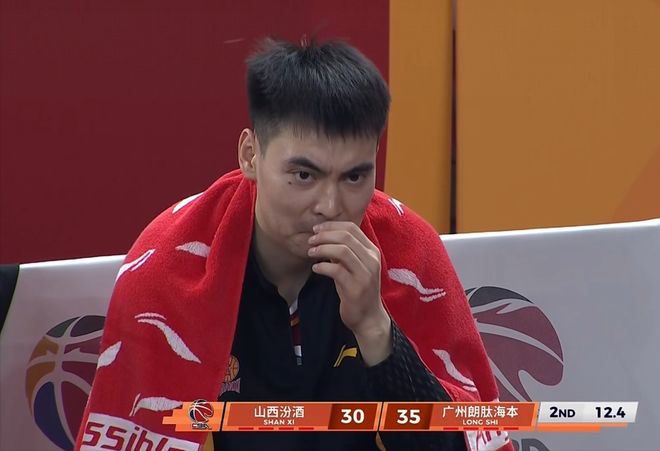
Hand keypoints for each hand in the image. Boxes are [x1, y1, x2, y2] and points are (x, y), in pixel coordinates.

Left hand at [308, 221, 391, 365]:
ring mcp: (365, 274)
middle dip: (324, 235)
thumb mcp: (352, 267)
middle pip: (346, 237)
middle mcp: (372, 260)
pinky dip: (323, 267)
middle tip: (311, 240)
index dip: (332, 225)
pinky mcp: (356, 288)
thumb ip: (343, 251)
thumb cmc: (356, 289)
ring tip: (311, 252)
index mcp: (372, 252)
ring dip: (323, 248)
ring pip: (343, 251)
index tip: (317, 229)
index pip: (352, 228)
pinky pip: (336, 270)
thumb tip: (323, 235)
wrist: (368, 317)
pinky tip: (315, 268)